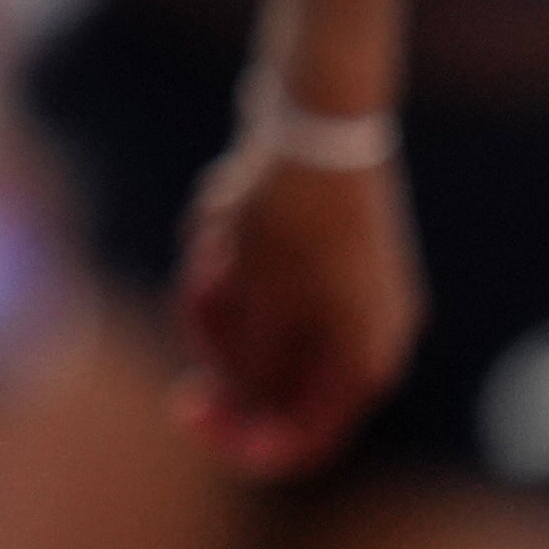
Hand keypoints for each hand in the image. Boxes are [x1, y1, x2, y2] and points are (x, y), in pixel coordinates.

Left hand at [170, 136, 419, 476]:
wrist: (315, 109)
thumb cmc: (292, 208)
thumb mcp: (261, 298)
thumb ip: (253, 368)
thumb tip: (243, 407)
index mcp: (364, 360)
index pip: (305, 436)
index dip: (242, 439)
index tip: (184, 408)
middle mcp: (362, 332)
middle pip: (266, 374)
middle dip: (220, 331)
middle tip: (207, 274)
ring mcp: (340, 289)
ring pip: (247, 319)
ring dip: (216, 283)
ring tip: (221, 228)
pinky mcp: (308, 247)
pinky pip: (247, 272)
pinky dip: (223, 249)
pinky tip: (225, 204)